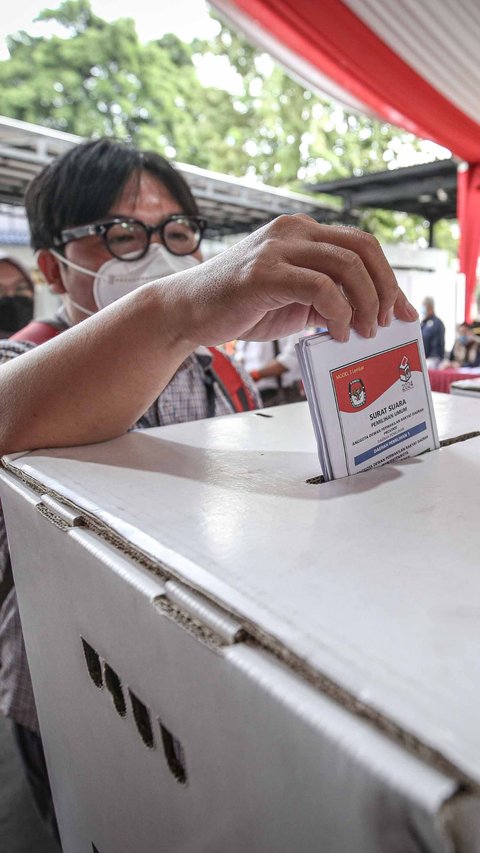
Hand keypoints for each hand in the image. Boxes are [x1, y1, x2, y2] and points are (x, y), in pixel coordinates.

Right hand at [166, 215, 417, 346]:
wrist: (188, 311)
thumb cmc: (239, 306)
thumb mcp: (293, 300)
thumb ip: (328, 299)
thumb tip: (371, 315)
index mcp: (302, 232)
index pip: (361, 245)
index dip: (389, 278)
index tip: (401, 311)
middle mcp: (293, 231)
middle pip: (363, 249)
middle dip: (384, 289)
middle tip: (384, 323)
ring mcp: (277, 248)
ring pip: (346, 266)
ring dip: (365, 303)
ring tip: (362, 332)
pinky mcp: (265, 273)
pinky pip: (321, 288)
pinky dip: (338, 313)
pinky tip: (336, 332)